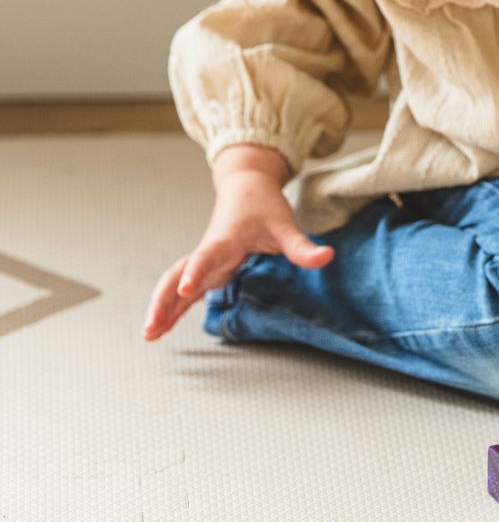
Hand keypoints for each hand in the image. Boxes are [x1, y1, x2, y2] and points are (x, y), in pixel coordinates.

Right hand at [142, 149, 332, 340]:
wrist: (247, 186)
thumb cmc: (263, 204)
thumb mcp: (285, 224)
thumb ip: (302, 246)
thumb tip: (327, 257)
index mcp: (224, 240)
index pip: (205, 257)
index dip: (196, 273)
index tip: (184, 290)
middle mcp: (209, 252)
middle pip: (178, 276)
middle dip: (163, 302)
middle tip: (151, 328)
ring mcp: (205, 261)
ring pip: (175, 284)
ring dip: (162, 307)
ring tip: (149, 335)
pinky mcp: (207, 268)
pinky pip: (184, 289)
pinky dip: (172, 306)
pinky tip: (161, 327)